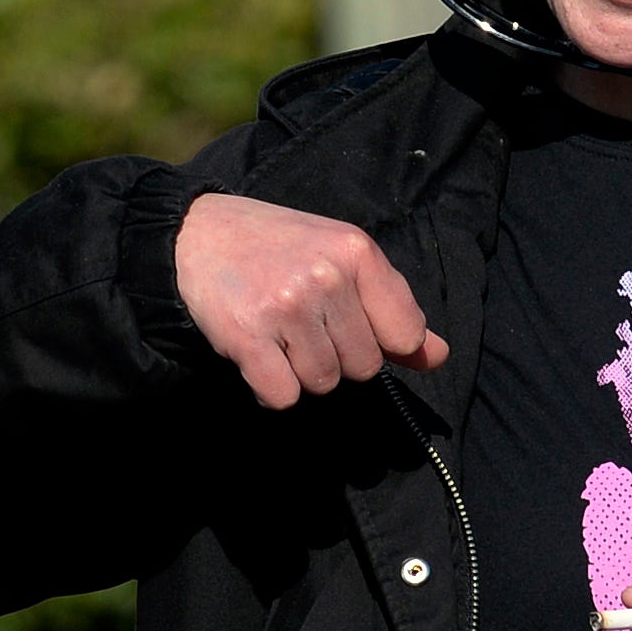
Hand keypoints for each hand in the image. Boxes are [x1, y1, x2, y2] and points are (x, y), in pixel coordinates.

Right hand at [173, 193, 447, 409]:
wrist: (193, 233)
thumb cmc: (275, 248)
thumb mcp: (340, 258)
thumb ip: (392, 306)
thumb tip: (438, 357)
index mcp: (357, 251)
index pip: (405, 334)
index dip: (380, 341)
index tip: (347, 324)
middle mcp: (326, 277)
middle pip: (363, 367)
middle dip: (335, 357)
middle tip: (300, 322)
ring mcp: (286, 307)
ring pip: (323, 383)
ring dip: (299, 371)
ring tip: (276, 332)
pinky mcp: (247, 336)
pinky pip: (282, 396)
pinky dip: (269, 388)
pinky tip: (257, 353)